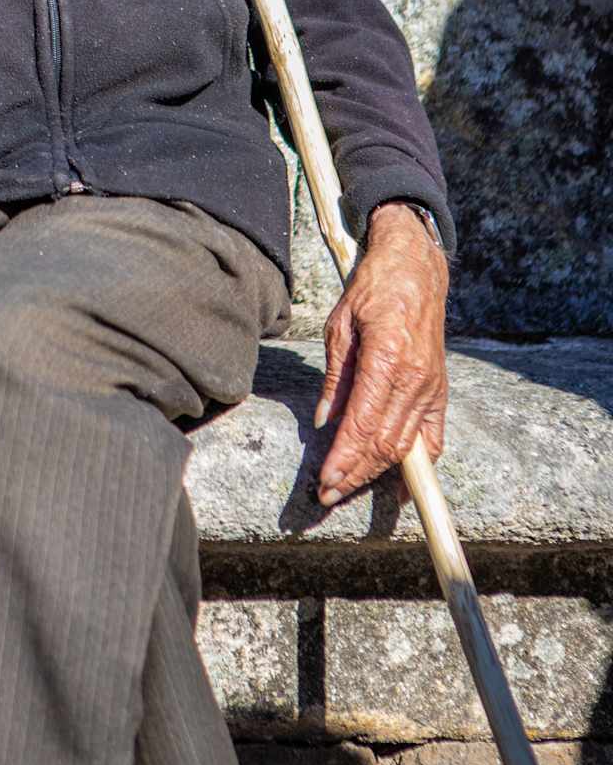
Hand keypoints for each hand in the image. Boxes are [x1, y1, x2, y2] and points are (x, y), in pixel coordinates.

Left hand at [313, 203, 448, 508]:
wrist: (415, 268)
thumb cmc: (372, 290)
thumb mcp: (340, 325)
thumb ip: (335, 378)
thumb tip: (325, 423)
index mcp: (388, 359)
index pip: (364, 425)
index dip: (343, 459)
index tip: (324, 482)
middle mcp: (415, 379)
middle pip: (385, 444)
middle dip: (354, 474)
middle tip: (326, 495)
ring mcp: (432, 387)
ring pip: (406, 446)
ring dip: (376, 473)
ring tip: (347, 489)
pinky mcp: (440, 391)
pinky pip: (431, 438)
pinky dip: (416, 465)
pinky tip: (401, 486)